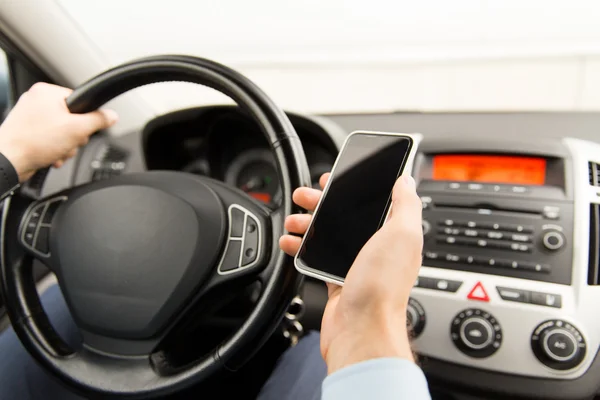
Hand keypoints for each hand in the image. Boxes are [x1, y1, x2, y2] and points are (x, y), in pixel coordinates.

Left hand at [0, 83, 117, 181]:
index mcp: (46, 92)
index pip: (80, 102)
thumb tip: (111, 116)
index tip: (81, 130)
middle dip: (73, 137)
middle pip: (72, 119)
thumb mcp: (77, 130)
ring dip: (65, 146)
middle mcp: (36, 100)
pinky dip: (53, 149)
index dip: (85, 120)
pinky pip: (50, 139)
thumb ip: (98, 120)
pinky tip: (50, 156)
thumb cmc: (33, 142)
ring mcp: (30, 116)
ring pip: (62, 131)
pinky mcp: (26, 131)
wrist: (8, 160)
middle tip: (67, 142)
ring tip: (56, 151)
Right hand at [280, 173, 422, 373]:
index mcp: (395, 235)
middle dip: (322, 203)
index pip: (375, 202)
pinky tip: (290, 242)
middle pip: (345, 216)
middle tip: (304, 196)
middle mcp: (377, 249)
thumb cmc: (383, 287)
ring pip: (328, 235)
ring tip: (293, 219)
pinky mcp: (337, 280)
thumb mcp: (402, 235)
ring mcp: (355, 264)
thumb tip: (406, 180)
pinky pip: (316, 257)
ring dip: (308, 224)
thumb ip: (406, 205)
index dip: (354, 187)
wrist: (360, 330)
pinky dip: (301, 248)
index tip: (334, 179)